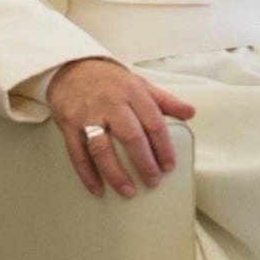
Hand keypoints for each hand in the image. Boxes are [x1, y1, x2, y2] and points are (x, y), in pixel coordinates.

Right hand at [47, 58, 195, 197]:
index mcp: (133, 92)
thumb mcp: (140, 84)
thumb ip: (165, 100)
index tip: (169, 165)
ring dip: (116, 174)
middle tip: (153, 181)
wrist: (72, 69)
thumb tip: (190, 112)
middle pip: (131, 137)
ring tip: (128, 191)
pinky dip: (87, 174)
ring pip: (102, 149)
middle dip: (144, 163)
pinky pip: (78, 154)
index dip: (164, 146)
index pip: (154, 122)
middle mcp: (111, 103)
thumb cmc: (110, 80)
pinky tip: (98, 188)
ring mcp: (88, 115)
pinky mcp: (69, 125)